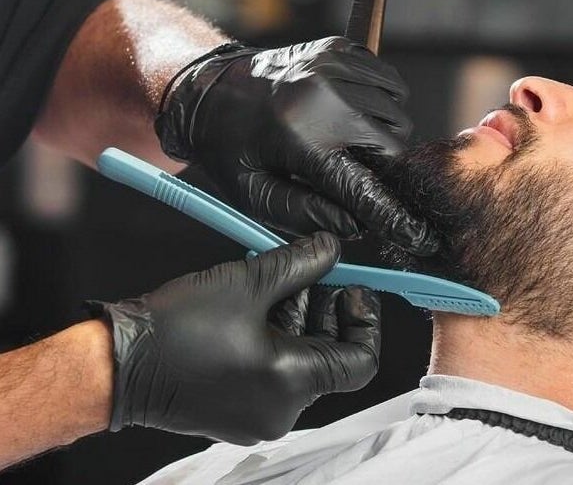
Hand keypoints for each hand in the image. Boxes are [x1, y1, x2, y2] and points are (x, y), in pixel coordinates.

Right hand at [87, 232, 379, 443]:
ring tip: (274, 281)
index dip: (366, 320)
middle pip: (330, 355)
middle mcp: (281, 409)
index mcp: (292, 383)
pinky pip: (275, 372)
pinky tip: (255, 305)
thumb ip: (300, 263)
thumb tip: (331, 248)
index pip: (362, 361)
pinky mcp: (237, 410)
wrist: (116, 364)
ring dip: (298, 318)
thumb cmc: (176, 330)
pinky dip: (276, 338)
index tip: (353, 287)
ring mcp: (258, 414)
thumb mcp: (248, 283)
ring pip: (301, 360)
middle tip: (311, 272)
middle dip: (325, 309)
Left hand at [155, 37, 438, 255]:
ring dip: (385, 128)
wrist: (207, 89)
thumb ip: (305, 214)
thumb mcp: (254, 195)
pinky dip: (381, 97)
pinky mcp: (336, 48)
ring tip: (353, 137)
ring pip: (397, 106)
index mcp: (300, 140)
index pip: (365, 183)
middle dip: (385, 164)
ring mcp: (332, 66)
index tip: (413, 231)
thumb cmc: (230, 148)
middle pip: (394, 140)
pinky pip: (386, 78)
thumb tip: (355, 225)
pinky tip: (354, 108)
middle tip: (360, 170)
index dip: (391, 212)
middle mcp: (322, 97)